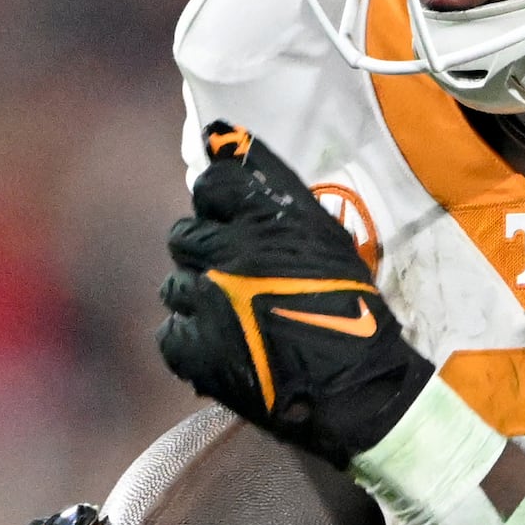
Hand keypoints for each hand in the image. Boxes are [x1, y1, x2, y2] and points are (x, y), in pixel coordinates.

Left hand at [158, 123, 434, 463]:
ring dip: (199, 300)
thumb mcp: (327, 236)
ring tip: (236, 323)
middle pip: (184, 236)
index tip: (233, 225)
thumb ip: (274, 191)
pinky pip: (169, 333)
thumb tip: (220, 135)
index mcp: (266, 219)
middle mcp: (228, 252)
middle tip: (239, 283)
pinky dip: (191, 342)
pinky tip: (225, 350)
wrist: (355, 389)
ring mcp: (206, 302)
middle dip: (206, 255)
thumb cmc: (352, 310)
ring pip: (174, 285)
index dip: (219, 205)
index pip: (211, 184)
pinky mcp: (193, 350)